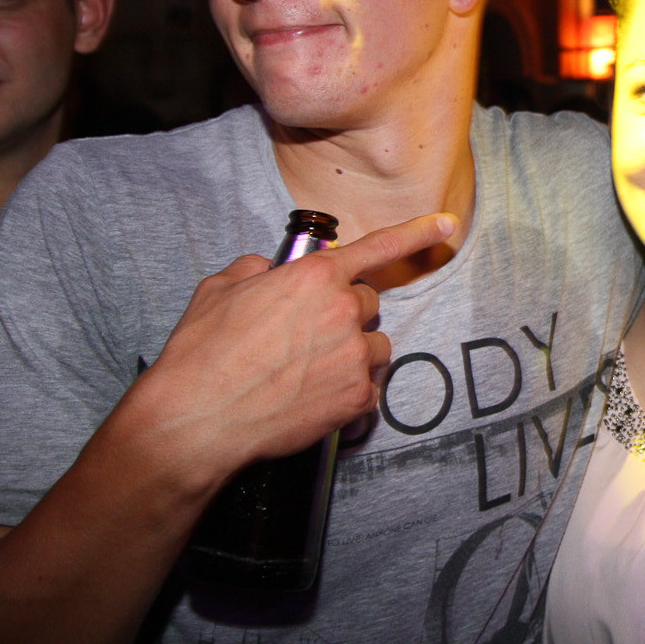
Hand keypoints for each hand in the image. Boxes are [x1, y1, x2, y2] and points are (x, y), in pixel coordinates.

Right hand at [137, 213, 456, 478]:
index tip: (447, 224)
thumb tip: (272, 271)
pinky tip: (311, 397)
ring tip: (306, 370)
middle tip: (304, 336)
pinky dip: (346, 391)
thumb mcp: (220, 290)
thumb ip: (257, 269)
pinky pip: (367, 385)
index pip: (379, 247)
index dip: (417, 232)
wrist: (197, 420)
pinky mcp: (357, 396)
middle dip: (342, 314)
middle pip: (366, 302)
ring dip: (351, 351)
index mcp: (314, 276)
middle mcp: (342, 310)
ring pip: (373, 344)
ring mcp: (354, 355)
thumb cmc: (202, 354)